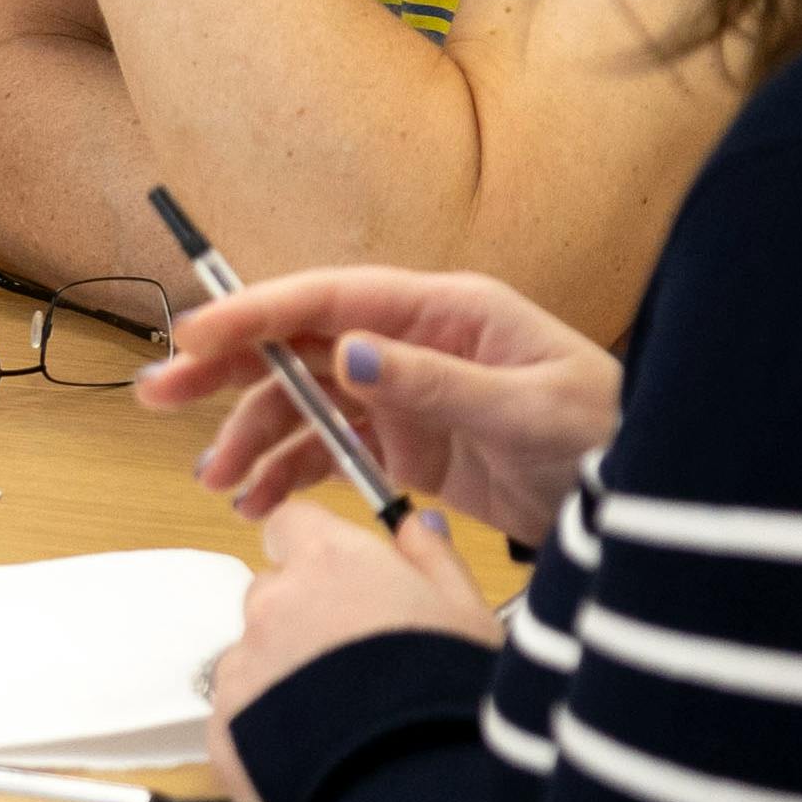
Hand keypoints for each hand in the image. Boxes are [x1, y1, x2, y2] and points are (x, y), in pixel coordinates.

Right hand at [138, 264, 617, 543]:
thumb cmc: (606, 434)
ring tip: (214, 480)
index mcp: (442, 310)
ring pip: (302, 404)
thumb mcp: (529, 407)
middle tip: (159, 393)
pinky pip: (328, 451)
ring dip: (251, 437)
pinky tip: (258, 500)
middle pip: (297, 344)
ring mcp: (403, 393)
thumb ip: (438, 381)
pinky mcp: (405, 443)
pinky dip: (288, 474)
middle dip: (226, 369)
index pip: (329, 299)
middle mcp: (409, 342)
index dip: (255, 312)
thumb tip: (350, 352)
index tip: (194, 334)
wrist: (642, 503)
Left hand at [205, 502, 497, 801]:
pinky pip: (242, 713)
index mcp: (328, 561)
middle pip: (274, 594)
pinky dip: (270, 727)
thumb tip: (415, 525)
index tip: (346, 581)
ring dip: (287, 676)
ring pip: (256, 656)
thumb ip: (433, 559)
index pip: (294, 525)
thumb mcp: (468, 617)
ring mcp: (241, 662)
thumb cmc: (450, 696)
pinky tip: (318, 750)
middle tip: (359, 666)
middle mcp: (271, 602)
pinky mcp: (224, 723)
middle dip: (307, 619)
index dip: (318, 551)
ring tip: (344, 718)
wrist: (418, 790)